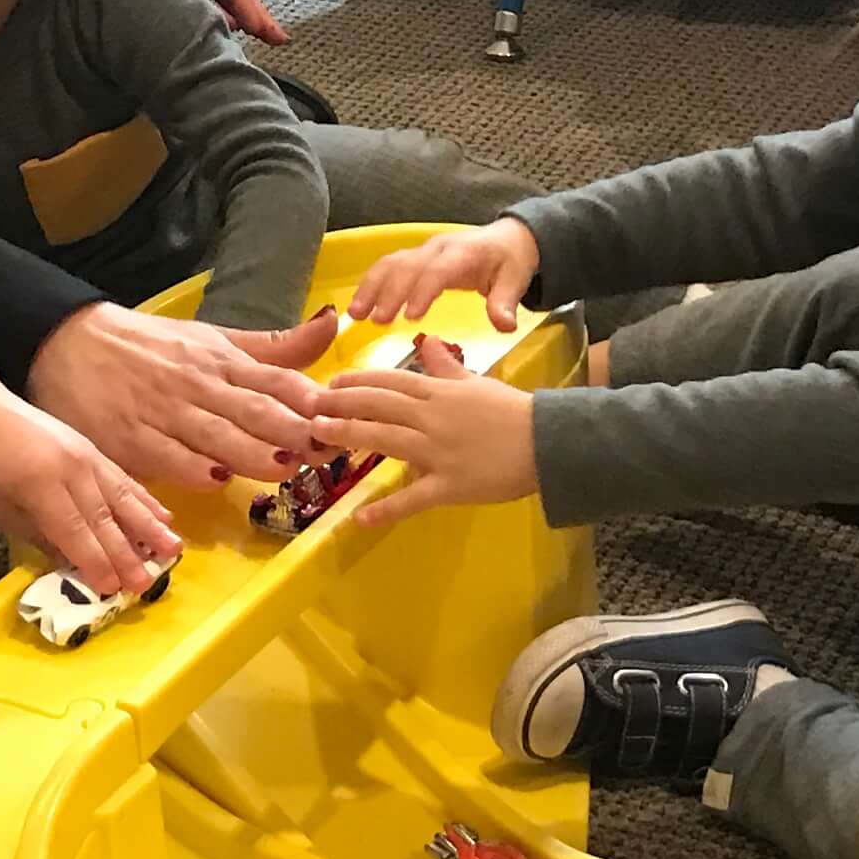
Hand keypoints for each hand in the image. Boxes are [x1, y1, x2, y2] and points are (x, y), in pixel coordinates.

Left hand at [0, 373, 178, 597]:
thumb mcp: (1, 511)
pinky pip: (123, 479)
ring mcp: (87, 458)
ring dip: (149, 527)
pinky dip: (145, 500)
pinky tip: (164, 516)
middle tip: (148, 582)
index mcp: (40, 488)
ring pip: (123, 498)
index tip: (113, 589)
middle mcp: (70, 472)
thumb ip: (41, 538)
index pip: (74, 532)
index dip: (95, 562)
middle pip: (103, 519)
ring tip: (172, 549)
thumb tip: (75, 567)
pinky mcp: (94, 450)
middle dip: (127, 554)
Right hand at [26, 301, 340, 483]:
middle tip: (328, 450)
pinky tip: (216, 478)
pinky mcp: (131, 439)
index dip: (312, 402)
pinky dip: (192, 468)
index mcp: (221, 361)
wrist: (68, 343)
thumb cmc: (149, 347)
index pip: (277, 381)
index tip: (344, 419)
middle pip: (254, 411)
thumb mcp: (212, 339)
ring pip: (216, 435)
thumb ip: (273, 347)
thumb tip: (332, 325)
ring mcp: (164, 413)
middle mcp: (199, 385)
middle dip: (294, 432)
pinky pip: (167, 456)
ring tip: (284, 468)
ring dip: (253, 453)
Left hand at [313, 365, 538, 523]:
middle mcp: (432, 417)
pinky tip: (358, 518)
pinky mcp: (450, 485)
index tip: (330, 383)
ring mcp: (439, 451)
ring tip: (319, 437)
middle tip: (310, 407)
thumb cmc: (513, 412)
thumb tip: (426, 341)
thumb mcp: (477, 383)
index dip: (356, 382)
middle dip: (341, 404)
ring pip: (387, 440)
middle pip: (379, 406)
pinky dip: (386, 509)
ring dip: (350, 436)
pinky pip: (414, 498)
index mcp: (439, 393)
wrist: (549, 442)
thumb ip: (446, 366)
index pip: (389, 382)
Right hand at [347, 215, 540, 329]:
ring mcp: (424, 250)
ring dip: (371, 286)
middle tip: (377, 320)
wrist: (508, 238)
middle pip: (408, 265)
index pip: (439, 270)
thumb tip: (504, 326)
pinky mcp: (415, 256)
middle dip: (390, 292)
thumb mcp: (515, 281)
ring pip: (391, 263)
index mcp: (464, 253)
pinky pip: (388, 265)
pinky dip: (370, 282)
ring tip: (356, 314)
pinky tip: (359, 305)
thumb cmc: (510, 261)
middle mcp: (439, 248)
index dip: (423, 291)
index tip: (411, 316)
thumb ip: (505, 304)